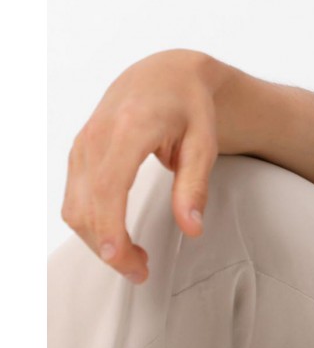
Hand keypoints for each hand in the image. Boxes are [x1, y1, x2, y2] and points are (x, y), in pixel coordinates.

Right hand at [61, 48, 222, 283]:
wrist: (164, 75)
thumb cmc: (189, 106)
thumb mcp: (205, 143)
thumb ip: (195, 186)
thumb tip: (192, 228)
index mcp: (130, 128)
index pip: (110, 186)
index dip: (110, 226)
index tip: (120, 258)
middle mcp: (97, 136)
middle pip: (89, 204)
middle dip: (110, 246)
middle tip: (141, 272)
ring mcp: (83, 145)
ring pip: (75, 207)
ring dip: (98, 240)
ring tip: (135, 260)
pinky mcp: (79, 154)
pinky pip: (75, 198)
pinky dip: (92, 225)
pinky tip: (118, 238)